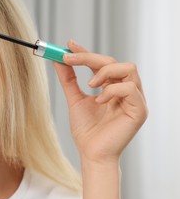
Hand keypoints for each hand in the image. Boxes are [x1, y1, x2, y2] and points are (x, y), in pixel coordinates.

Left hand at [53, 40, 147, 164]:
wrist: (91, 153)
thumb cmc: (86, 130)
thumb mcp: (75, 99)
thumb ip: (69, 79)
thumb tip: (59, 59)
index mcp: (112, 87)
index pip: (102, 62)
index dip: (86, 52)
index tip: (69, 45)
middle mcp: (126, 90)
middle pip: (114, 61)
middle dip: (90, 57)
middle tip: (69, 58)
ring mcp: (135, 99)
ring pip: (128, 68)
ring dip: (104, 72)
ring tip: (90, 86)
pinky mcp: (139, 110)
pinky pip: (130, 88)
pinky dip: (112, 90)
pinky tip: (99, 101)